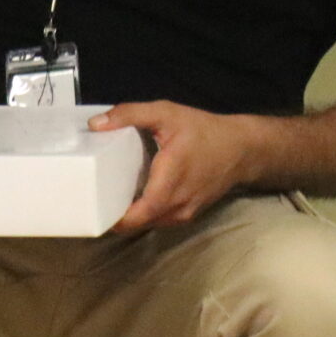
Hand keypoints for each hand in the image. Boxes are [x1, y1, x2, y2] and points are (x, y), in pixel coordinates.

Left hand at [91, 102, 261, 231]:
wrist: (242, 148)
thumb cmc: (204, 130)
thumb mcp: (166, 113)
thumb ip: (130, 115)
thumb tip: (95, 125)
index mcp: (170, 182)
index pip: (138, 215)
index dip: (114, 220)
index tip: (93, 210)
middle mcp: (178, 204)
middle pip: (139, 223)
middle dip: (116, 218)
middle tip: (93, 202)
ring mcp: (185, 212)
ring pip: (150, 223)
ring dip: (131, 218)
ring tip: (109, 201)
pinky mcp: (190, 213)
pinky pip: (161, 219)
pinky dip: (146, 214)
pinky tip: (133, 199)